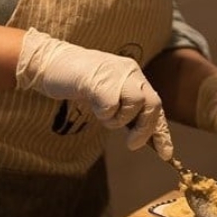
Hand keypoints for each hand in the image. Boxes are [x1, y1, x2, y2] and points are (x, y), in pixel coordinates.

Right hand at [16, 28, 171, 150]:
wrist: (50, 62)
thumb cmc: (78, 83)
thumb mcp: (107, 97)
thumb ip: (125, 111)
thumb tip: (142, 138)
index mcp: (134, 76)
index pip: (155, 104)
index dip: (161, 131)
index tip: (166, 154)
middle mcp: (130, 72)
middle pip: (153, 104)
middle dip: (146, 129)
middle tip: (132, 144)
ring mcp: (116, 73)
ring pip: (135, 104)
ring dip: (119, 120)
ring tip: (102, 115)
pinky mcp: (99, 79)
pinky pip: (112, 106)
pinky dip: (104, 114)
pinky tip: (92, 105)